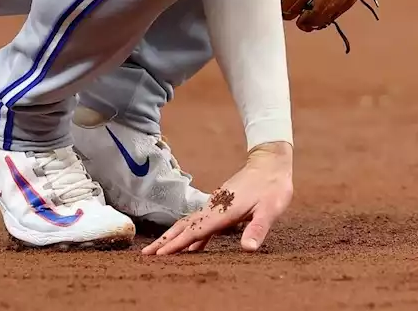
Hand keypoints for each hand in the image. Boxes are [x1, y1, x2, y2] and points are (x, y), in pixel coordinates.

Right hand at [141, 142, 293, 255]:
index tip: (158, 255)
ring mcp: (216, 206)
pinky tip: (191, 247)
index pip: (195, 231)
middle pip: (184, 227)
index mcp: (222, 211)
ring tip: (159, 252)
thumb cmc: (272, 187)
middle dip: (165, 241)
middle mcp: (214, 208)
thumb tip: (248, 249)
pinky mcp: (221, 205)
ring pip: (189, 224)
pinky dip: (191, 235)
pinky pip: (200, 222)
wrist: (270, 162)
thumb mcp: (270, 209)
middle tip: (145, 254)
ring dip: (173, 237)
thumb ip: (258, 228)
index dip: (177, 244)